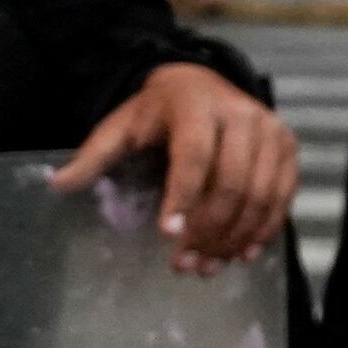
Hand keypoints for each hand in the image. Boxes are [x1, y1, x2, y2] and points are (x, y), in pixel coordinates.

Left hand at [52, 62, 301, 274]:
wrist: (200, 81)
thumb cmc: (156, 111)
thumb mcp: (120, 126)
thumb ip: (94, 155)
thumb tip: (58, 185)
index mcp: (195, 106)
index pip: (195, 157)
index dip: (183, 198)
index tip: (168, 236)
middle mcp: (242, 115)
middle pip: (232, 182)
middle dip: (208, 230)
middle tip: (184, 264)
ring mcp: (271, 131)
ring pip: (260, 194)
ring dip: (235, 238)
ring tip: (208, 266)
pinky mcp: (288, 147)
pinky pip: (283, 196)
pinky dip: (264, 229)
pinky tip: (241, 254)